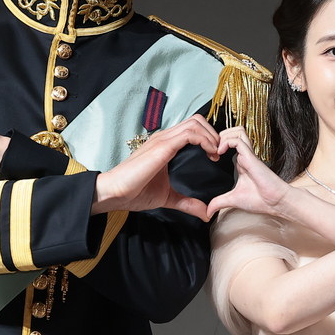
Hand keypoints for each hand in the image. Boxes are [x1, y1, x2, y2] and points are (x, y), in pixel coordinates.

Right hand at [93, 114, 220, 218]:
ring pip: (195, 123)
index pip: (192, 129)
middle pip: (196, 121)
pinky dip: (205, 140)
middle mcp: (164, 138)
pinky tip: (211, 154)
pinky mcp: (162, 146)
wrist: (115, 192)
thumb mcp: (168, 197)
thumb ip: (187, 202)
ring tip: (217, 152)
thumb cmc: (135, 192)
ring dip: (211, 135)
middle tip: (220, 152)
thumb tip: (205, 213)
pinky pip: (189, 134)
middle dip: (213, 133)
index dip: (208, 137)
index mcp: (165, 145)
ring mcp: (162, 140)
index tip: (216, 155)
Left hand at [205, 126, 290, 219]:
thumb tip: (208, 212)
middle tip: (209, 148)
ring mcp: (248, 155)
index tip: (208, 155)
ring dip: (223, 136)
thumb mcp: (233, 200)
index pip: (229, 142)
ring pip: (237, 131)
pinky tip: (220, 152)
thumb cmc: (260, 200)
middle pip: (233, 132)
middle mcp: (245, 156)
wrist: (275, 202)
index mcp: (241, 162)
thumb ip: (219, 202)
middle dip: (218, 136)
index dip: (217, 144)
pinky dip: (226, 142)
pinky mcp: (251, 157)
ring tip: (215, 148)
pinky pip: (238, 141)